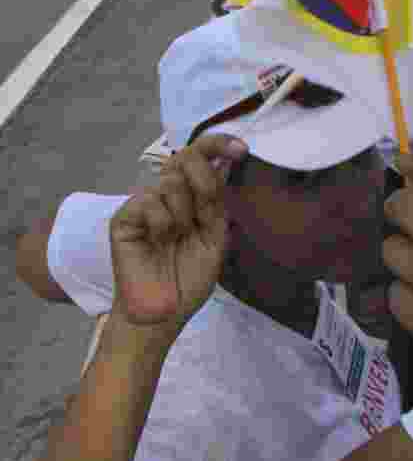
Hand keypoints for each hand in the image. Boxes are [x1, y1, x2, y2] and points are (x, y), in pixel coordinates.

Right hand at [109, 133, 246, 333]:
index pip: (201, 156)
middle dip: (203, 179)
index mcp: (189, 197)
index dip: (220, 144)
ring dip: (183, 214)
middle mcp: (165, 194)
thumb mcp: (214, 237)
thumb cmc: (187, 280)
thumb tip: (225, 163)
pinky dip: (162, 224)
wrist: (162, 315)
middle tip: (203, 213)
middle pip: (186, 157)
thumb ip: (217, 202)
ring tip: (175, 239)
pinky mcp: (123, 218)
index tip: (242, 149)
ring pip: (171, 182)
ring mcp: (143, 204)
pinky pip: (149, 202)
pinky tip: (157, 243)